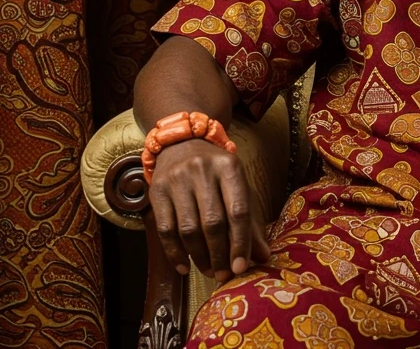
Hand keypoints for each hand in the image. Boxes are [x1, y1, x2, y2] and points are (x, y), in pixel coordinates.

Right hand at [148, 139, 271, 282]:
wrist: (181, 144)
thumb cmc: (217, 173)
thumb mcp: (239, 188)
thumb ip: (250, 221)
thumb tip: (263, 256)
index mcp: (230, 166)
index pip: (238, 210)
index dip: (240, 242)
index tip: (241, 268)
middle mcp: (203, 170)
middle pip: (212, 222)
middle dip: (219, 254)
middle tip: (223, 275)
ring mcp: (177, 179)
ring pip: (188, 228)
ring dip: (199, 257)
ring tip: (208, 271)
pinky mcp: (157, 190)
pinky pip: (165, 229)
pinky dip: (175, 253)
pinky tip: (184, 267)